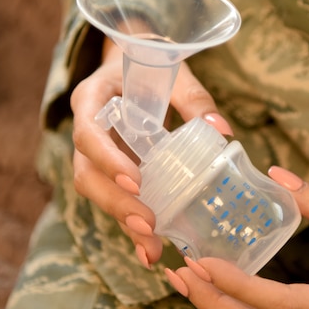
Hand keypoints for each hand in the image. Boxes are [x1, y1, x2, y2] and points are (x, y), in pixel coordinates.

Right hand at [70, 37, 233, 266]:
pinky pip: (112, 196)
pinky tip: (149, 248)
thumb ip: (195, 99)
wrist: (134, 60)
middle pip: (87, 173)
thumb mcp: (174, 73)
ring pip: (95, 191)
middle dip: (115, 203)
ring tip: (151, 247)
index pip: (88, 133)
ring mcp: (95, 152)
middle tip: (148, 225)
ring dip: (121, 220)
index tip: (137, 182)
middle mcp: (86, 128)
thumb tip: (222, 132)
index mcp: (92, 98)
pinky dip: (129, 222)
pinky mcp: (110, 168)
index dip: (108, 160)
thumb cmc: (153, 63)